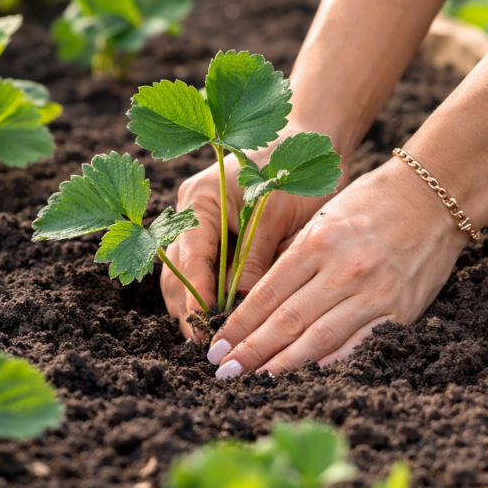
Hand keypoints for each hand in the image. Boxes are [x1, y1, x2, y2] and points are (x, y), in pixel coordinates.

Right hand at [161, 127, 348, 339]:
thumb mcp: (277, 214)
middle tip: (205, 344)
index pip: (189, 256)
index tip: (204, 326)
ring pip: (185, 276)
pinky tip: (223, 320)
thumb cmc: (295, 171)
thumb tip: (243, 304)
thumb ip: (256, 257)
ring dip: (195, 307)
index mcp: (200, 200)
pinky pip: (205, 273)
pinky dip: (211, 296)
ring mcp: (200, 226)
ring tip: (211, 339)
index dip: (194, 294)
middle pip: (177, 271)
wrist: (310, 143)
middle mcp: (192, 214)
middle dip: (188, 309)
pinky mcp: (217, 238)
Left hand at [205, 157, 469, 376]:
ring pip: (319, 339)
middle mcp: (343, 269)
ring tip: (257, 377)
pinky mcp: (401, 311)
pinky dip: (330, 362)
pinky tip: (306, 375)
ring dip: (284, 363)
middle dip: (251, 350)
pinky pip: (358, 344)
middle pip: (287, 321)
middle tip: (225, 371)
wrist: (434, 197)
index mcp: (317, 241)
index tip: (217, 346)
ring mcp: (374, 293)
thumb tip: (260, 302)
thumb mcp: (324, 217)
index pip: (267, 294)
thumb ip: (295, 257)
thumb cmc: (371, 203)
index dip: (238, 325)